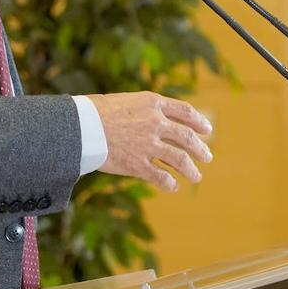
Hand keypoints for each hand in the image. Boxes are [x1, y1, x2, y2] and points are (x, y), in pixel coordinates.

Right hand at [86, 92, 213, 192]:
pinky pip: (160, 176)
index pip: (185, 111)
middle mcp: (155, 123)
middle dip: (200, 149)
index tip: (207, 130)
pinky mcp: (137, 164)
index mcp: (153, 104)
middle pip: (186, 137)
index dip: (199, 122)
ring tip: (196, 177)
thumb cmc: (97, 111)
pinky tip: (173, 187)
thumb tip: (161, 121)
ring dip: (190, 170)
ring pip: (179, 159)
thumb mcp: (127, 102)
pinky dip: (169, 183)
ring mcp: (148, 144)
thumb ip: (146, 111)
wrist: (80, 126)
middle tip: (207, 157)